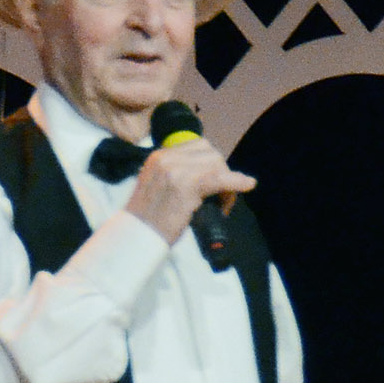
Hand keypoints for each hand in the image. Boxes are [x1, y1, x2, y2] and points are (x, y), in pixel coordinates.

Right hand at [122, 136, 255, 243]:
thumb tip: (206, 174)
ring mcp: (175, 170)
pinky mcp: (186, 186)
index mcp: (158, 156)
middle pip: (209, 152)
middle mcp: (166, 158)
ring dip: (227, 182)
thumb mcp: (157, 188)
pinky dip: (236, 182)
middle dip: (222, 171)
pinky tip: (248, 185)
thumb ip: (176, 175)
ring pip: (216, 164)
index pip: (196, 145)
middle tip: (222, 195)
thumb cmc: (147, 220)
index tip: (217, 181)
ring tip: (223, 204)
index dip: (212, 162)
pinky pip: (219, 179)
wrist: (136, 237)